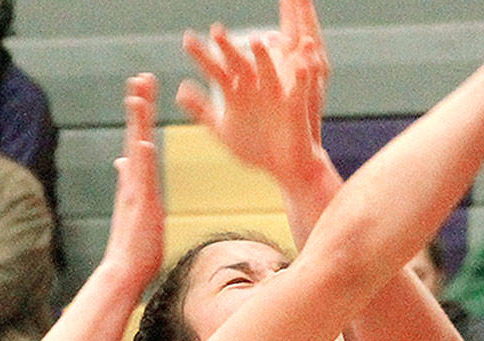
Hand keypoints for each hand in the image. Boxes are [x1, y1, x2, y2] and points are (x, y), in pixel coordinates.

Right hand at [100, 73, 164, 289]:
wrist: (124, 271)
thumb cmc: (136, 247)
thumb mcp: (139, 208)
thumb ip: (132, 183)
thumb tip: (124, 163)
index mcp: (135, 182)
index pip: (138, 141)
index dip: (140, 116)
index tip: (142, 91)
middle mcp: (132, 182)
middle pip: (135, 135)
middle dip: (139, 106)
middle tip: (141, 77)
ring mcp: (135, 192)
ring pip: (135, 150)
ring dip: (137, 123)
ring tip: (138, 97)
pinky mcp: (140, 206)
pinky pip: (140, 179)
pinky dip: (141, 160)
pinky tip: (143, 141)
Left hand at [177, 0, 328, 182]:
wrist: (285, 167)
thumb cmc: (256, 148)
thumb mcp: (224, 130)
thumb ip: (202, 110)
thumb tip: (180, 90)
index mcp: (237, 94)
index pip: (216, 70)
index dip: (202, 56)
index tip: (187, 40)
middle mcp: (255, 89)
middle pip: (239, 64)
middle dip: (228, 49)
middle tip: (216, 31)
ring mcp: (274, 96)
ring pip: (268, 72)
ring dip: (263, 57)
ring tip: (256, 41)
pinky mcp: (294, 108)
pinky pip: (299, 89)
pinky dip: (302, 76)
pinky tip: (303, 65)